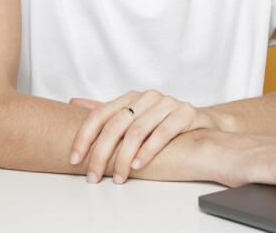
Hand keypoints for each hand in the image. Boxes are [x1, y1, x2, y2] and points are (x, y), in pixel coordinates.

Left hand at [68, 89, 219, 183]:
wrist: (201, 123)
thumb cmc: (163, 123)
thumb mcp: (132, 116)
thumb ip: (106, 111)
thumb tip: (74, 102)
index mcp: (130, 97)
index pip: (100, 114)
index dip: (84, 137)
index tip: (74, 159)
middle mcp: (147, 97)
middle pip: (117, 124)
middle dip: (101, 153)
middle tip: (93, 176)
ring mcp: (167, 103)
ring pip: (138, 130)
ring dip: (125, 157)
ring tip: (118, 177)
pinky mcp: (185, 112)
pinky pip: (163, 132)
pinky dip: (149, 150)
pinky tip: (139, 165)